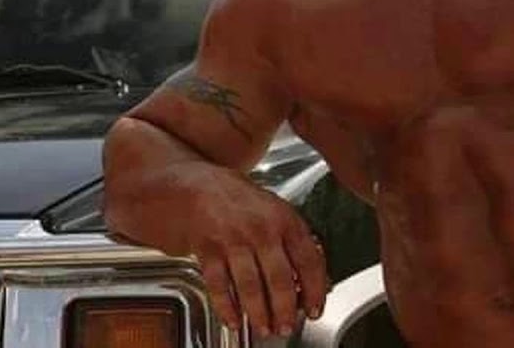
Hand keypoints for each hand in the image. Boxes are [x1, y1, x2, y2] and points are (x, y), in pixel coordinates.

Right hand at [189, 174, 328, 340]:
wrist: (196, 185)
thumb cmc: (239, 201)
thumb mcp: (275, 210)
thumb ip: (295, 241)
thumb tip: (316, 279)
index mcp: (285, 219)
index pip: (309, 260)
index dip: (315, 290)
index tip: (315, 310)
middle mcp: (261, 228)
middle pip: (280, 278)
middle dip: (285, 310)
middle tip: (286, 327)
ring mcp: (233, 238)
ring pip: (250, 286)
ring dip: (259, 313)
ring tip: (264, 328)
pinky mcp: (207, 248)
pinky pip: (219, 285)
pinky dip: (227, 308)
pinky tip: (233, 320)